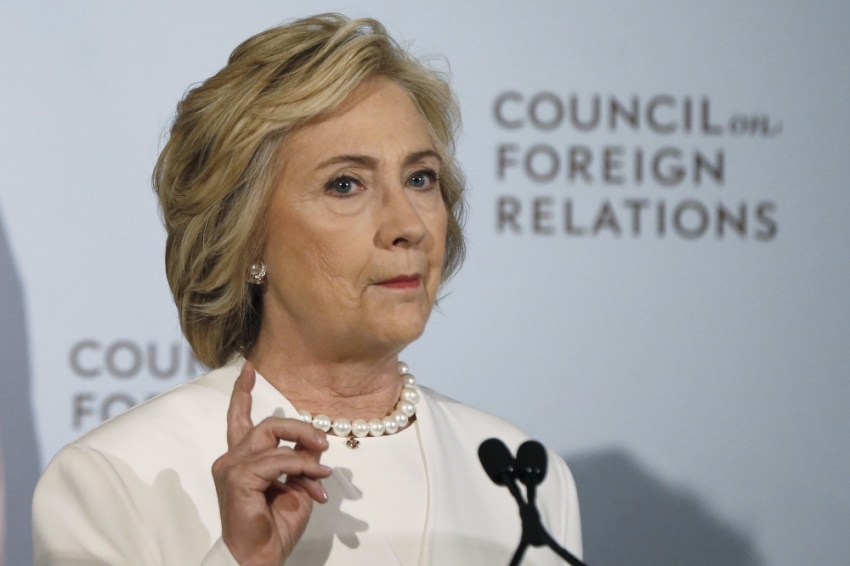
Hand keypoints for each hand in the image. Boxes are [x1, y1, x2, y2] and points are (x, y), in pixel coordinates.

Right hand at [212, 361, 331, 564]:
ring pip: (273, 435)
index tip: (249, 368)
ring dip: (306, 448)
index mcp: (242, 458)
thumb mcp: (295, 485)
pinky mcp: (238, 477)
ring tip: (323, 467)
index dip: (243, 392)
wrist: (260, 557)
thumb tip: (315, 443)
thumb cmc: (275, 526)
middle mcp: (232, 458)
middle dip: (300, 427)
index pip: (239, 417)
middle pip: (269, 422)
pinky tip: (316, 478)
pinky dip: (302, 466)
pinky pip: (278, 459)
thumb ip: (300, 460)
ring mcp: (231, 466)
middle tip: (324, 443)